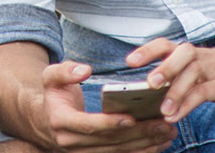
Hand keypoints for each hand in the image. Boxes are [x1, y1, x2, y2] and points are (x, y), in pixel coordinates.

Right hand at [36, 60, 175, 151]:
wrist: (46, 119)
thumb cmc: (56, 94)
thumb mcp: (51, 76)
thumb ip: (65, 71)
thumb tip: (84, 70)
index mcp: (61, 121)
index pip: (89, 125)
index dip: (110, 123)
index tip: (131, 118)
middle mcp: (71, 142)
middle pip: (108, 141)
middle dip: (138, 134)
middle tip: (163, 124)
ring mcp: (82, 152)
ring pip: (117, 151)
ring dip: (144, 145)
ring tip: (168, 134)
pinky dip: (140, 152)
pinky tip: (159, 144)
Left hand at [126, 37, 214, 124]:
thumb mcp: (198, 66)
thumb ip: (176, 77)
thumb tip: (146, 95)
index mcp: (189, 53)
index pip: (166, 45)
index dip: (148, 51)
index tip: (129, 61)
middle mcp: (199, 57)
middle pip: (182, 53)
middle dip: (165, 67)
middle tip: (149, 83)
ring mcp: (213, 69)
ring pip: (194, 72)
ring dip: (176, 91)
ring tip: (163, 111)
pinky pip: (205, 92)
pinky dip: (188, 105)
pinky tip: (176, 116)